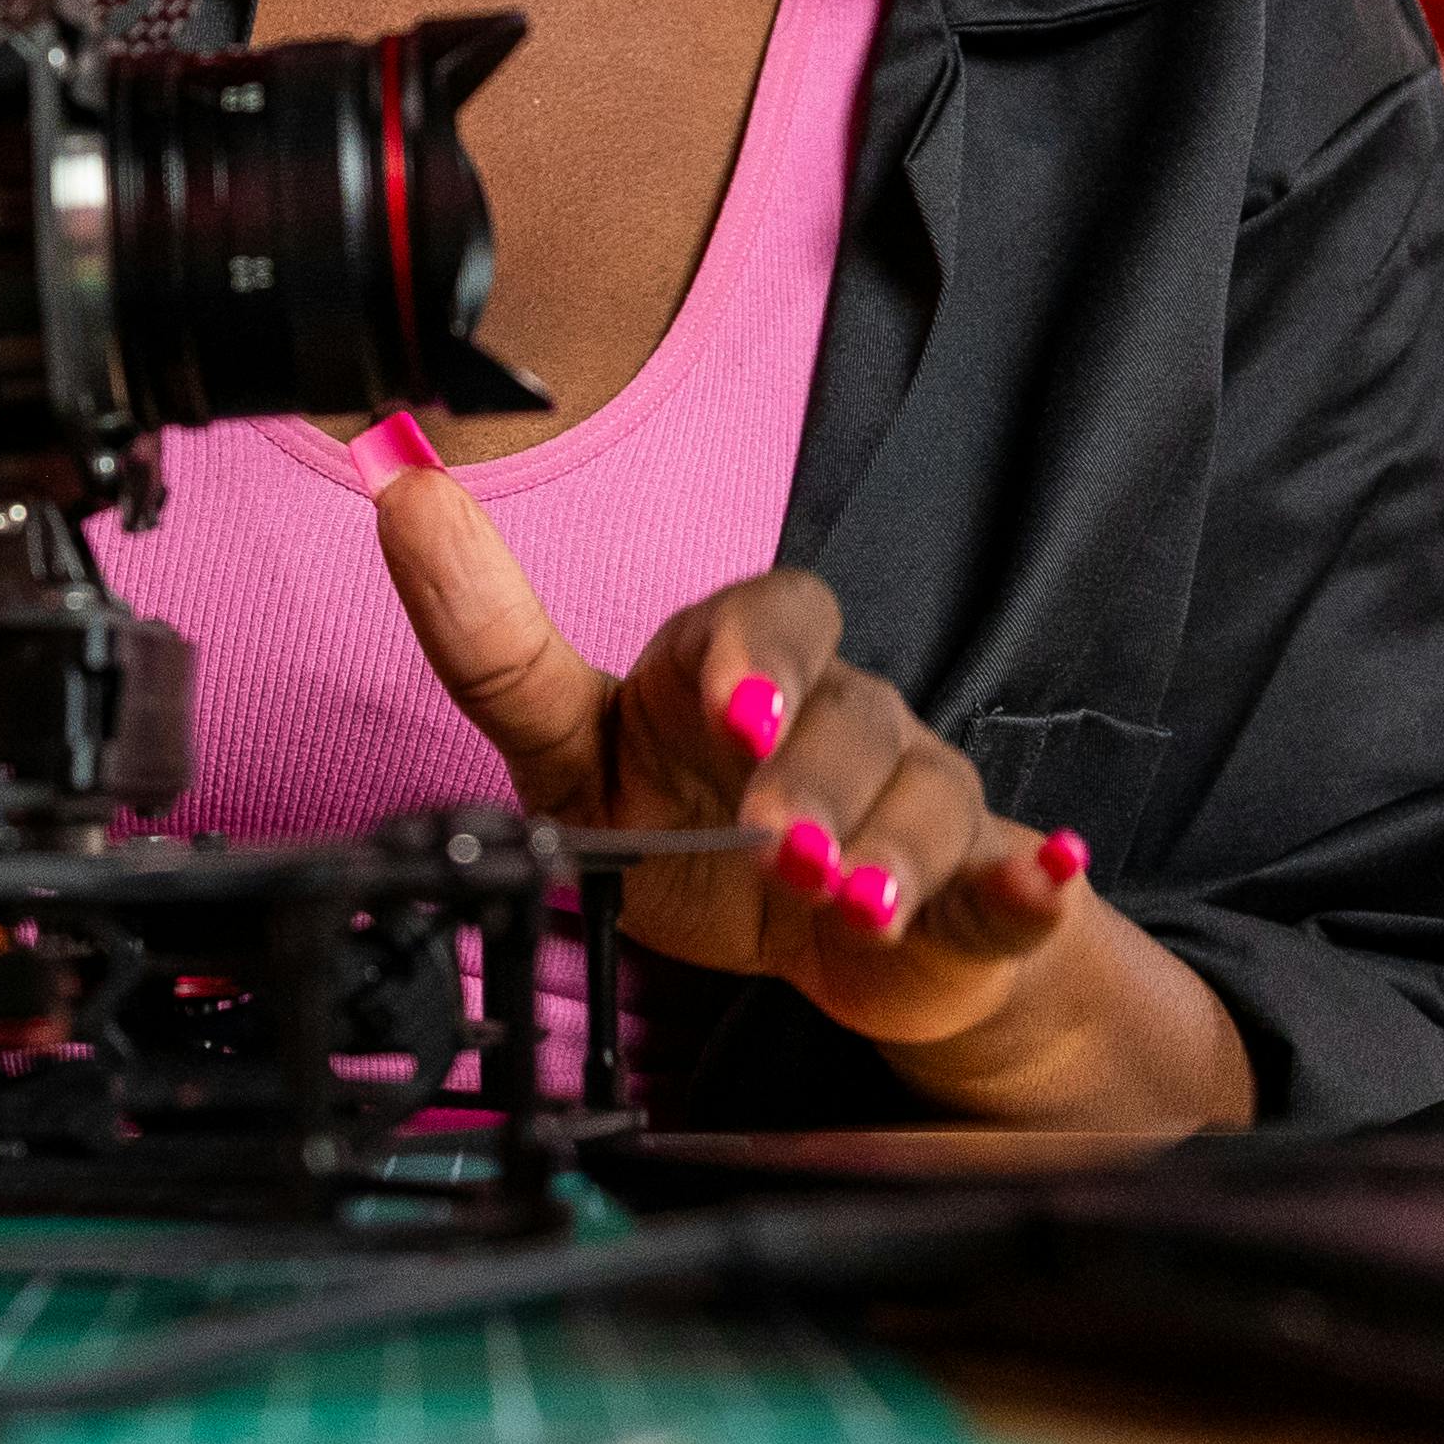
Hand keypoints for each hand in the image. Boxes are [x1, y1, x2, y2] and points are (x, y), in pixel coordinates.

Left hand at [371, 478, 1091, 1050]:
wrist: (825, 947)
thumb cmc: (689, 832)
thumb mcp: (573, 760)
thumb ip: (497, 654)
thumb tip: (402, 496)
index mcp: (730, 671)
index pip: (756, 619)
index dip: (748, 654)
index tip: (724, 700)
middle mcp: (832, 714)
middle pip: (842, 704)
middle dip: (806, 764)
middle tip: (768, 827)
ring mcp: (908, 796)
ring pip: (914, 797)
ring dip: (881, 851)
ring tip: (846, 903)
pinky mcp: (972, 886)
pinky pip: (1007, 873)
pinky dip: (1028, 880)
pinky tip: (1041, 876)